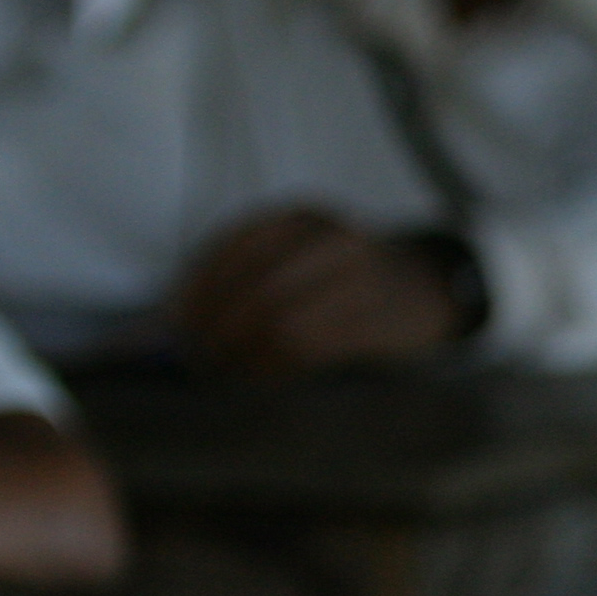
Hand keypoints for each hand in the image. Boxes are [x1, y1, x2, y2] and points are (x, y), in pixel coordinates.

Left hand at [171, 208, 472, 383]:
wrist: (425, 290)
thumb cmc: (344, 283)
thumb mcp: (298, 257)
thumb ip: (246, 280)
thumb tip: (171, 326)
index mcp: (300, 218)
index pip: (231, 251)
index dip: (196, 291)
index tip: (174, 326)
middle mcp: (331, 239)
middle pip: (255, 289)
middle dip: (218, 331)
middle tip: (197, 361)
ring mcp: (360, 279)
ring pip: (281, 321)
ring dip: (244, 355)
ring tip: (226, 373)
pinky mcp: (377, 319)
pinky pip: (311, 348)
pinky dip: (275, 368)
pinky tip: (260, 377)